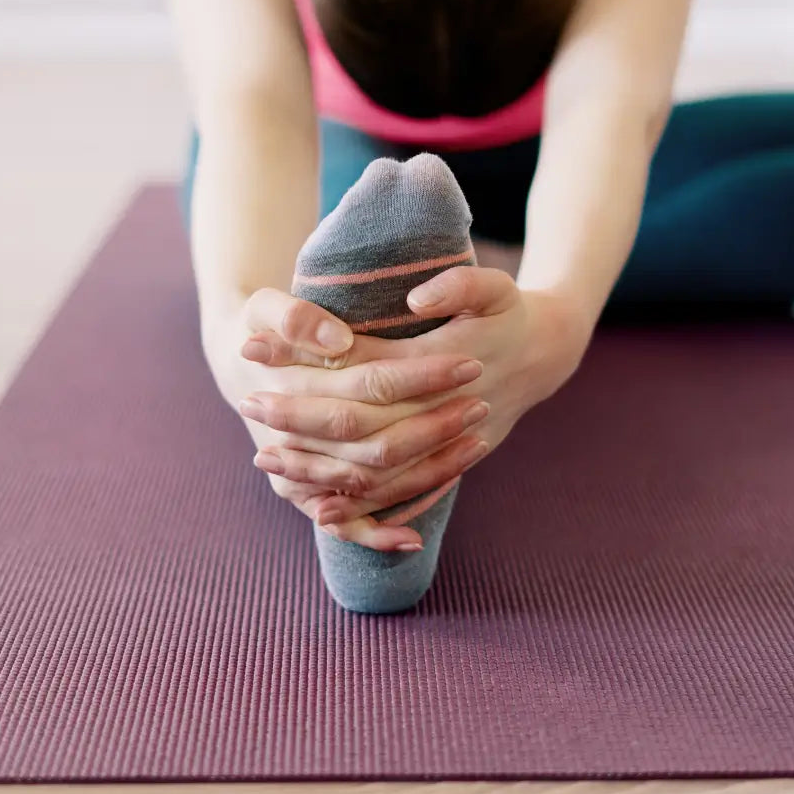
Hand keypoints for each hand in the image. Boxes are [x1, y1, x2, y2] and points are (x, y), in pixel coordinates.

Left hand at [243, 270, 587, 540]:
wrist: (545, 354)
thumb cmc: (509, 313)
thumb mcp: (494, 286)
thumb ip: (457, 285)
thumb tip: (413, 302)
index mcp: (442, 362)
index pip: (360, 363)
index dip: (306, 356)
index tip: (255, 344)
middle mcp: (440, 410)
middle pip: (357, 424)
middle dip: (298, 417)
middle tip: (247, 403)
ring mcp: (444, 444)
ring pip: (372, 470)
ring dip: (317, 468)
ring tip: (265, 459)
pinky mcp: (445, 464)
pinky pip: (398, 495)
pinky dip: (358, 505)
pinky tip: (316, 508)